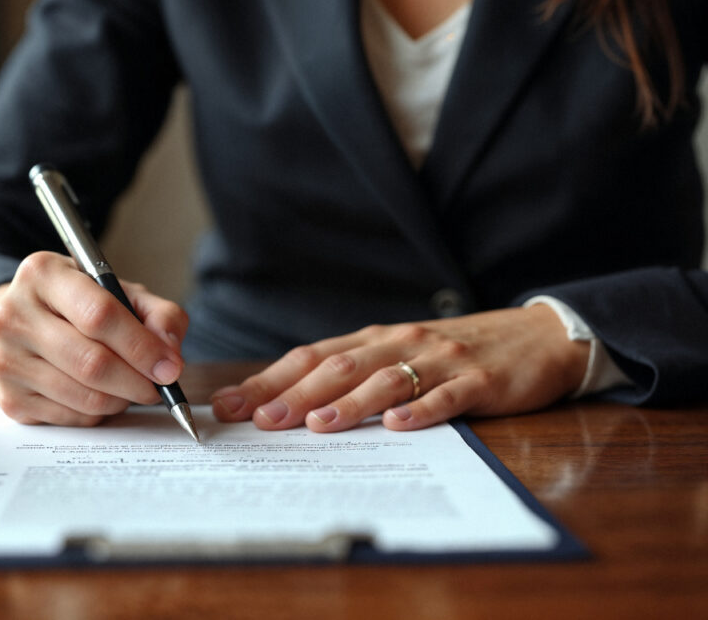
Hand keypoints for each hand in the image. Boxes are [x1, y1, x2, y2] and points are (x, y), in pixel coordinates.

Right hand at [0, 251, 187, 425]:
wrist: (20, 325)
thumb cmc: (76, 306)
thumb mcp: (118, 291)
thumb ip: (157, 313)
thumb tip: (170, 352)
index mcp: (42, 274)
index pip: (99, 314)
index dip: (141, 346)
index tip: (169, 366)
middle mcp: (14, 315)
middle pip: (91, 362)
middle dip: (137, 381)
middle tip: (159, 386)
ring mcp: (6, 360)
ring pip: (83, 396)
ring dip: (121, 399)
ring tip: (132, 388)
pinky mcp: (9, 398)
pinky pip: (71, 417)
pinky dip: (99, 413)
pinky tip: (103, 395)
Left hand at [209, 305, 589, 431]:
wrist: (534, 337)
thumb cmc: (451, 354)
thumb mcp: (397, 356)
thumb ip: (352, 376)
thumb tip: (287, 406)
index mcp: (373, 340)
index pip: (309, 359)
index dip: (268, 380)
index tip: (228, 405)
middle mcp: (399, 343)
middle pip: (339, 368)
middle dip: (294, 394)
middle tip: (259, 420)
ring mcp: (439, 359)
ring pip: (386, 379)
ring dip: (349, 403)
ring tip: (317, 425)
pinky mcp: (478, 380)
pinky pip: (447, 395)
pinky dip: (421, 410)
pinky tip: (399, 425)